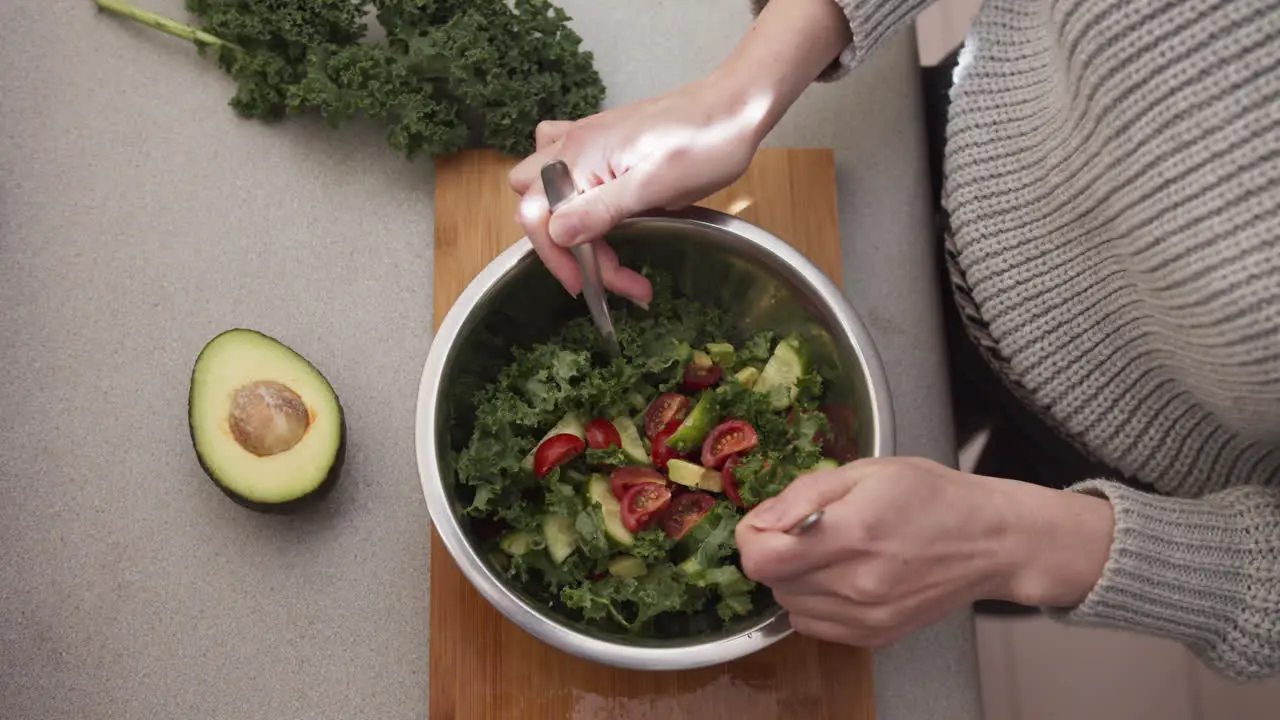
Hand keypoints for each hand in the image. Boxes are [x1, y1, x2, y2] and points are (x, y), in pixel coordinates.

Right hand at [507, 0, 854, 306]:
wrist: (736, 106)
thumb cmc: (705, 143)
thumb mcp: (656, 186)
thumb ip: (601, 209)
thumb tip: (557, 233)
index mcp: (581, 155)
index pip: (537, 216)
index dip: (559, 258)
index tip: (590, 286)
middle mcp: (574, 143)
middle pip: (534, 204)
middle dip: (565, 246)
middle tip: (609, 268)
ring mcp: (587, 138)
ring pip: (543, 186)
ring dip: (565, 221)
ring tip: (608, 244)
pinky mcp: (605, 141)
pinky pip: (565, 164)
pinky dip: (572, 192)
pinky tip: (601, 207)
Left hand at [735, 457, 1114, 647]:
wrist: (991, 542)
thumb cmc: (933, 497)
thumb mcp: (866, 471)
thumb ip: (805, 494)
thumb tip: (763, 518)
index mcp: (853, 533)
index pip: (761, 558)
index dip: (752, 535)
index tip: (767, 521)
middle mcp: (858, 583)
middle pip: (771, 581)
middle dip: (775, 552)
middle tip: (804, 529)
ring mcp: (867, 616)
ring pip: (789, 604)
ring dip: (795, 578)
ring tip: (830, 551)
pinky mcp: (875, 636)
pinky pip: (814, 626)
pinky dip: (815, 602)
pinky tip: (842, 575)